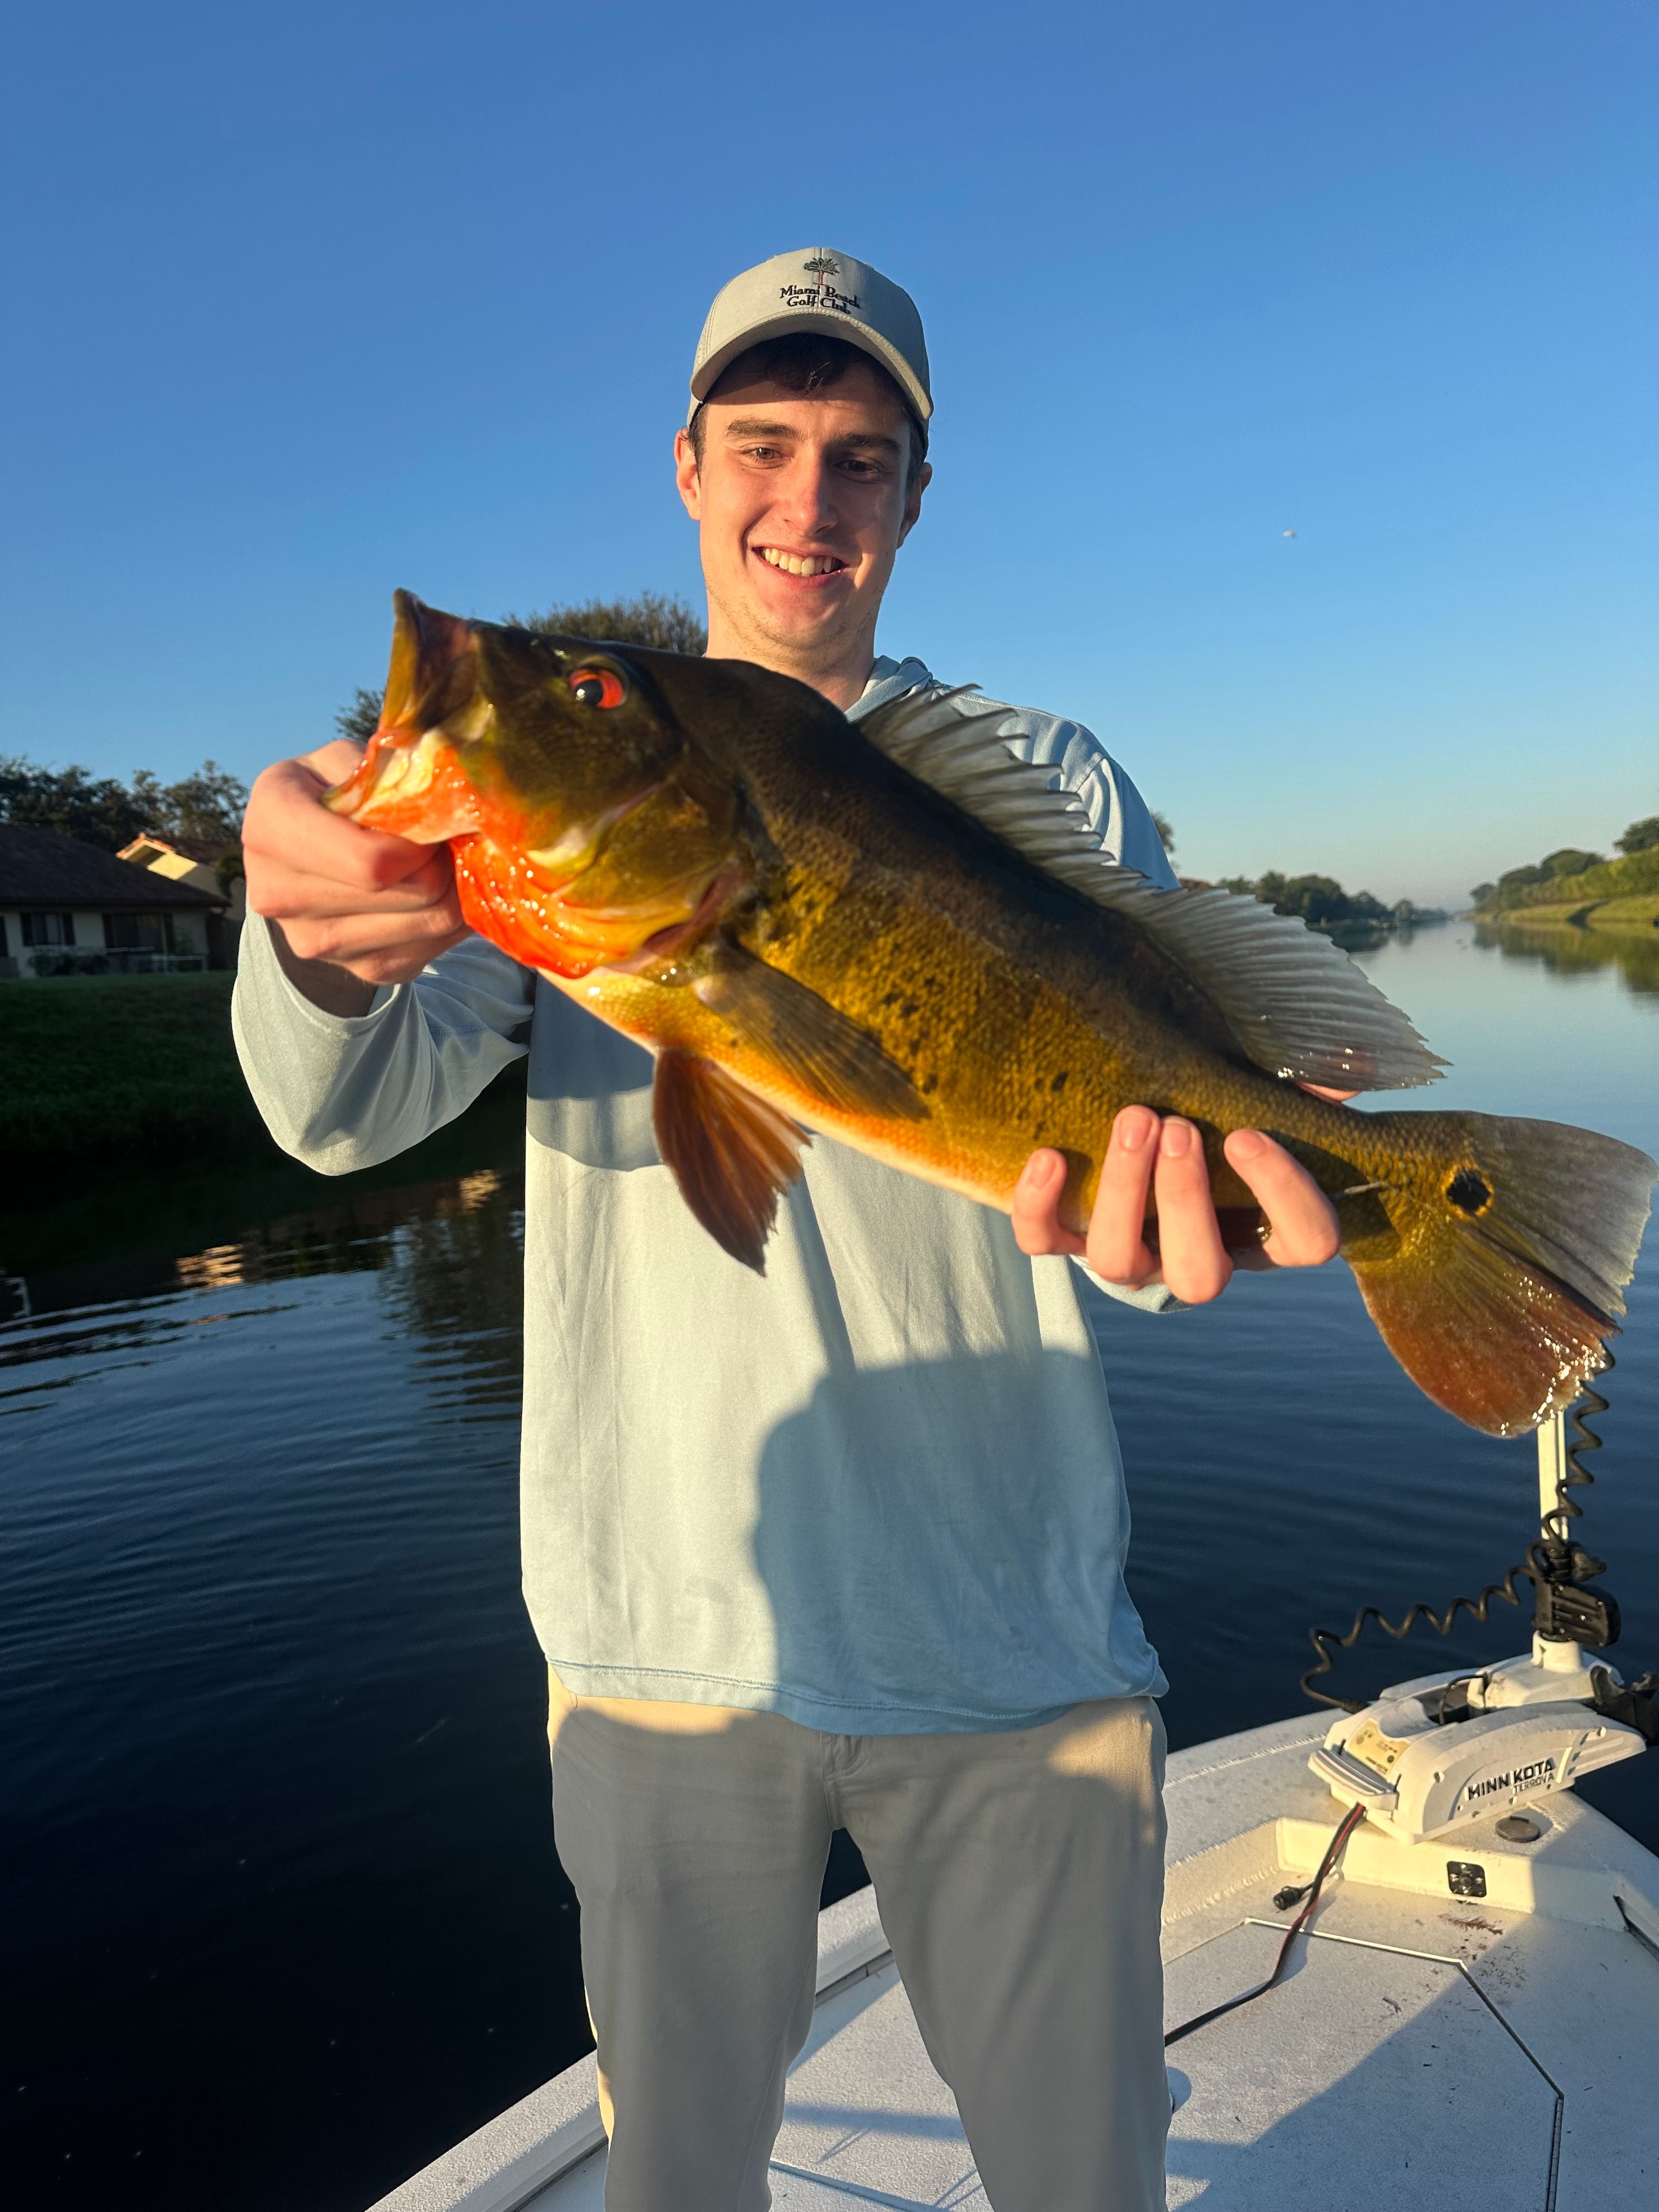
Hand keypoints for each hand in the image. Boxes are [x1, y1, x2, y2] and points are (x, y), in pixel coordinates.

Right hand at [242, 740, 468, 1009]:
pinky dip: (450, 920)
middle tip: (446, 838)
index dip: (421, 843)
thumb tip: (449, 802)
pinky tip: (437, 891)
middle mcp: (278, 893)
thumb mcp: (346, 760)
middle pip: (409, 892)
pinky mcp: (356, 970)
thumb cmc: (331, 792)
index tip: (430, 822)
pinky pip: (433, 948)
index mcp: (271, 826)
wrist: (302, 856)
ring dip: (453, 888)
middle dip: (443, 861)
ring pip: (430, 922)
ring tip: (442, 860)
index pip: (371, 863)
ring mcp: (314, 942)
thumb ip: (386, 771)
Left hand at [1011, 1104, 1343, 1304]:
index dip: (1283, 1197)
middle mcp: (1197, 1260)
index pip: (1305, 1243)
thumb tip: (1343, 1070)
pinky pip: (1046, 1245)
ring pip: (1119, 1262)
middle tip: (1178, 1127)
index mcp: (1264, 1233)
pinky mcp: (1068, 1242)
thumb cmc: (1219, 1112)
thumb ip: (1303, 1087)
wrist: (1138, 1132)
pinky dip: (1040, 1207)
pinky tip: (1048, 1155)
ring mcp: (1131, 1258)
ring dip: (1124, 1193)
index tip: (1247, 1134)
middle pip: (1202, 1274)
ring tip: (1134, 1118)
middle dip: (1186, 1201)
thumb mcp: (1263, 1096)